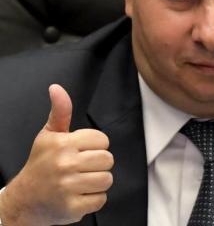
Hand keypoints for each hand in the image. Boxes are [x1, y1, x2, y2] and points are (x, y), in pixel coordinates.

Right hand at [0, 84, 113, 225]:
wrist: (24, 199)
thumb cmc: (41, 163)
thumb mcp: (49, 134)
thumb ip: (60, 111)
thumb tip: (56, 88)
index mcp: (63, 143)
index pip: (102, 140)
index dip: (96, 145)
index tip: (83, 150)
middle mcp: (66, 164)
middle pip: (107, 159)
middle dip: (99, 163)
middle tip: (83, 166)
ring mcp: (68, 187)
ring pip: (106, 179)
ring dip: (97, 181)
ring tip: (82, 180)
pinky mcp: (72, 207)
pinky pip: (101, 199)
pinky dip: (93, 198)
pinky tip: (79, 194)